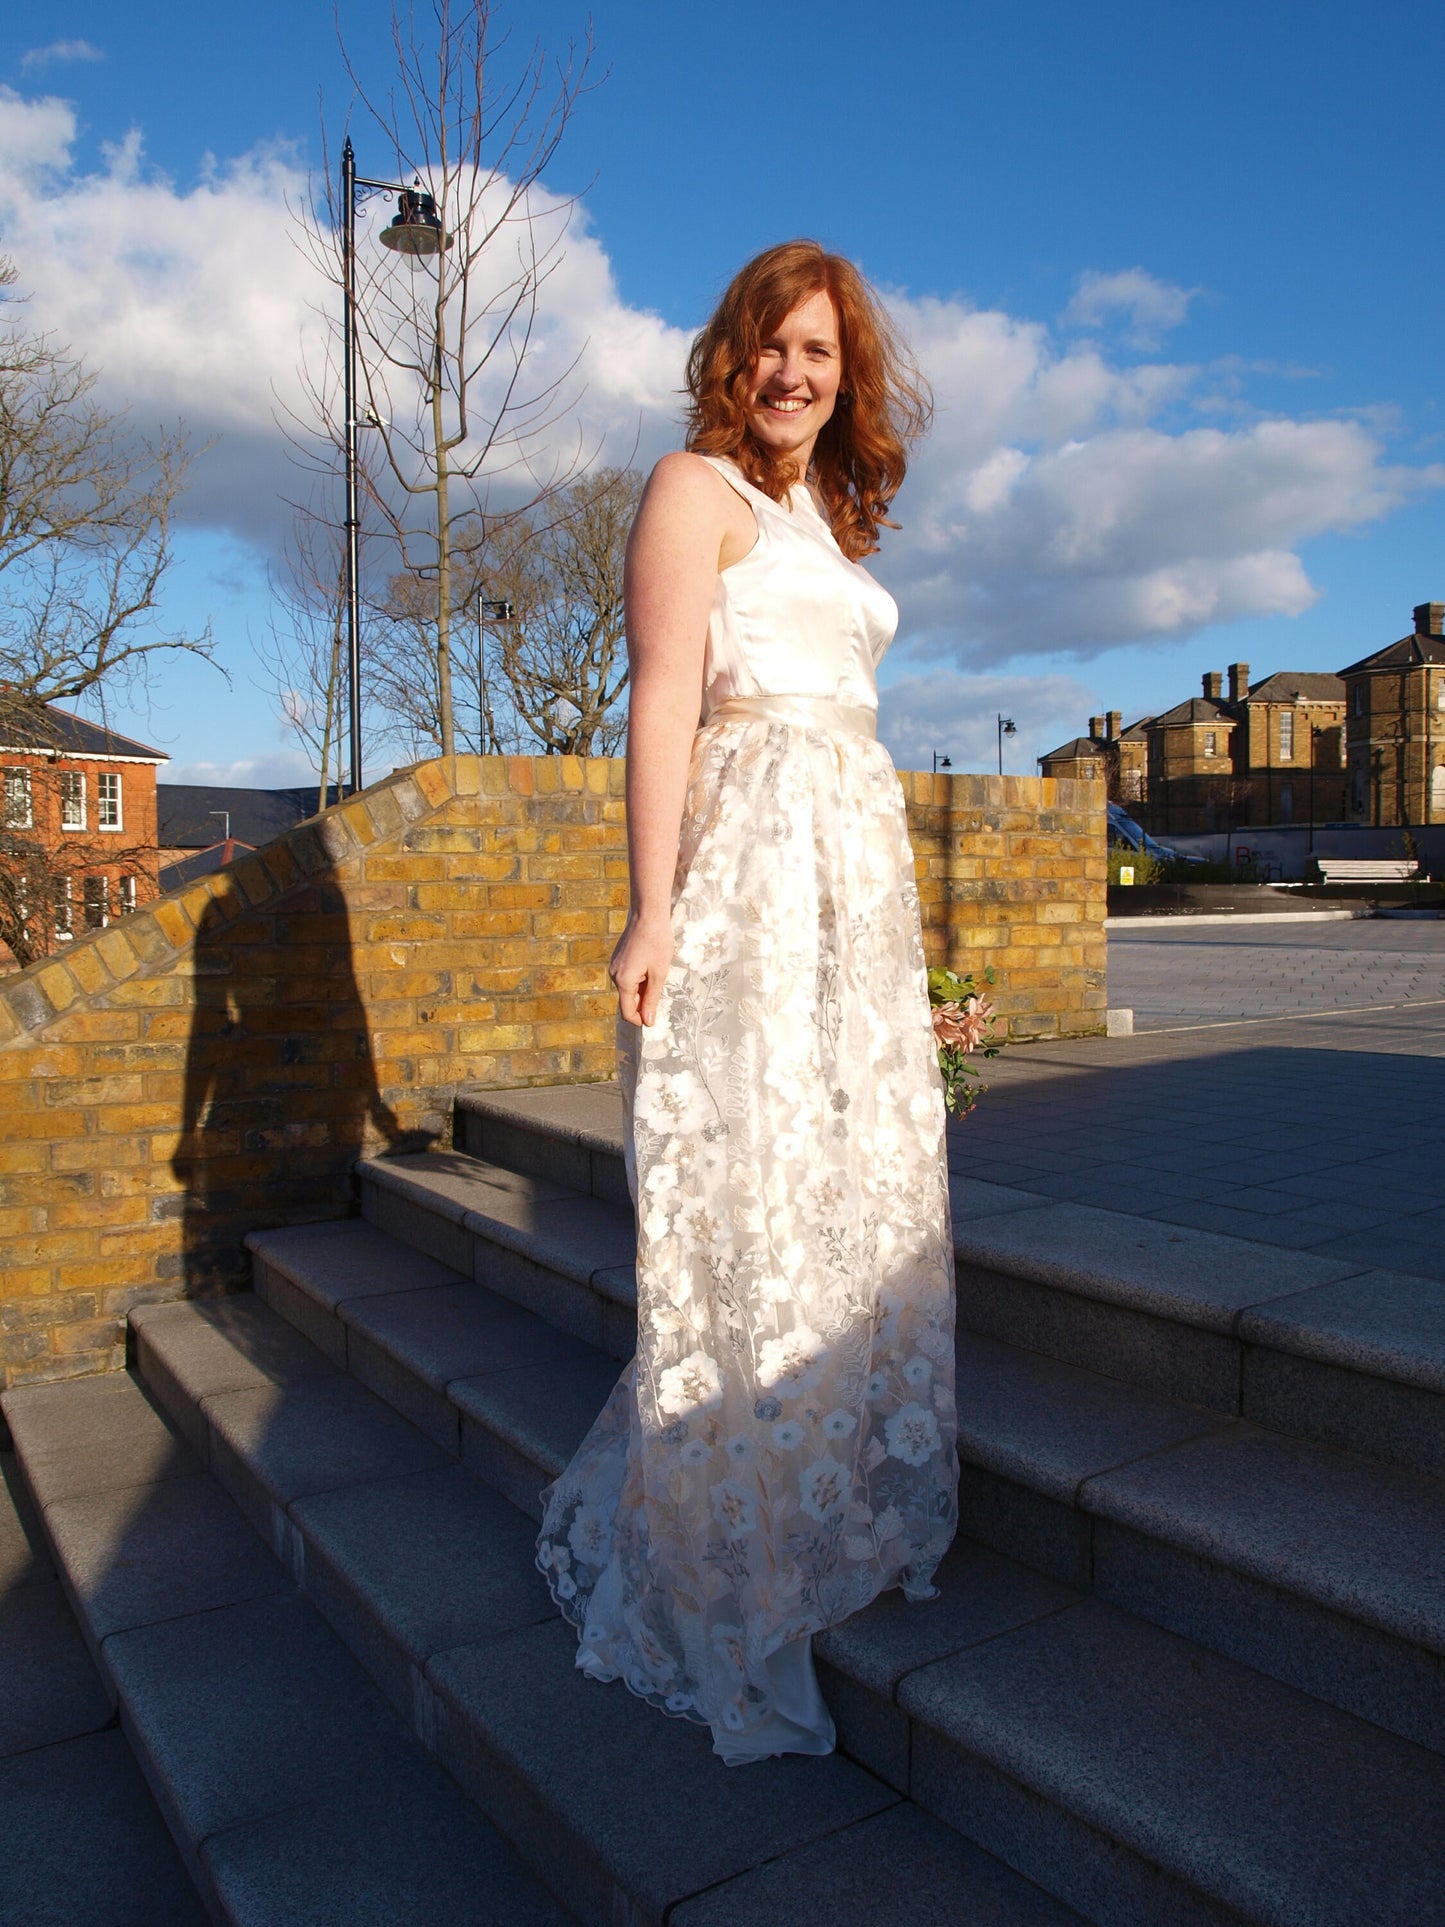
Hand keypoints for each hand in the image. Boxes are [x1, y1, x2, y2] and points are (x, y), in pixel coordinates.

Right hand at [610, 912, 672, 1027]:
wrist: (648, 915)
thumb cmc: (657, 942)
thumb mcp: (659, 974)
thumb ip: (652, 999)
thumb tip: (648, 1022)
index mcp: (623, 981)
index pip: (627, 1012)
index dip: (641, 1020)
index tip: (655, 1019)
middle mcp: (614, 975)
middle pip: (628, 1000)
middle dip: (643, 1002)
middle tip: (662, 988)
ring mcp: (615, 966)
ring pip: (628, 989)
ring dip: (643, 989)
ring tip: (658, 973)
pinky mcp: (618, 959)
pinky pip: (628, 977)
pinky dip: (639, 979)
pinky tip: (651, 966)